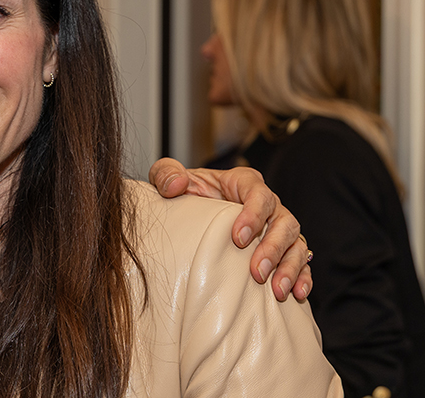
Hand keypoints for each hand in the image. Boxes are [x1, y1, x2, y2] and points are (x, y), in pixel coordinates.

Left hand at [149, 158, 311, 301]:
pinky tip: (297, 293)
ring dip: (290, 267)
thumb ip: (166, 174)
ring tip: (277, 290)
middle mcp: (268, 204)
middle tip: (257, 272)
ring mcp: (277, 228)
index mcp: (244, 183)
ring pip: (296, 244)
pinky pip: (302, 262)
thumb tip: (176, 184)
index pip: (259, 194)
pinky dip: (302, 277)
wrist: (190, 213)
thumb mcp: (168, 178)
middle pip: (284, 222)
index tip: (238, 238)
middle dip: (273, 249)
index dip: (253, 215)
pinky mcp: (282, 249)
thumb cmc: (184, 193)